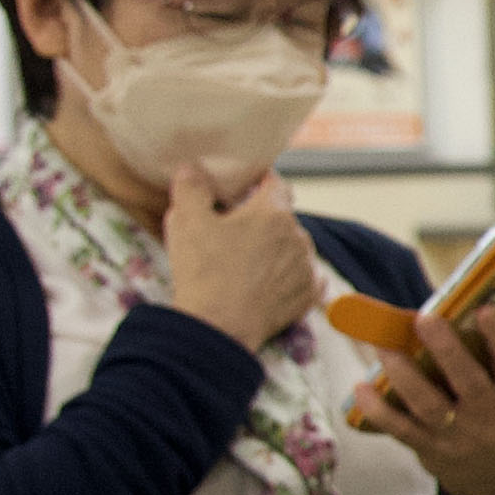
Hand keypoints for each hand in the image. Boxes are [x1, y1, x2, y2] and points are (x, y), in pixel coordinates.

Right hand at [166, 165, 321, 351]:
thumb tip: (191, 168)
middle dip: (264, 221)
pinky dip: (291, 276)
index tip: (248, 186)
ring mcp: (306, 267)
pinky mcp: (308, 296)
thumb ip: (191, 187)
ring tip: (250, 261)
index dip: (261, 182)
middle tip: (237, 232)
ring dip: (278, 249)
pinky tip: (273, 281)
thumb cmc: (202, 271)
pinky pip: (305, 278)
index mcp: (273, 213)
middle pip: (283, 219)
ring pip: (294, 248)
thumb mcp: (186, 220)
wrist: (218, 327)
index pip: (275, 184)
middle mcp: (298, 237)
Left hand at [355, 306, 494, 494]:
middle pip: (469, 383)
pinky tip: (361, 388)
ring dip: (404, 375)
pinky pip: (401, 429)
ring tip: (384, 347)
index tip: (485, 309)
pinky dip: (378, 410)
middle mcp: (492, 418)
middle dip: (446, 350)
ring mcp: (459, 436)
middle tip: (425, 319)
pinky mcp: (430, 448)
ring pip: (429, 406)